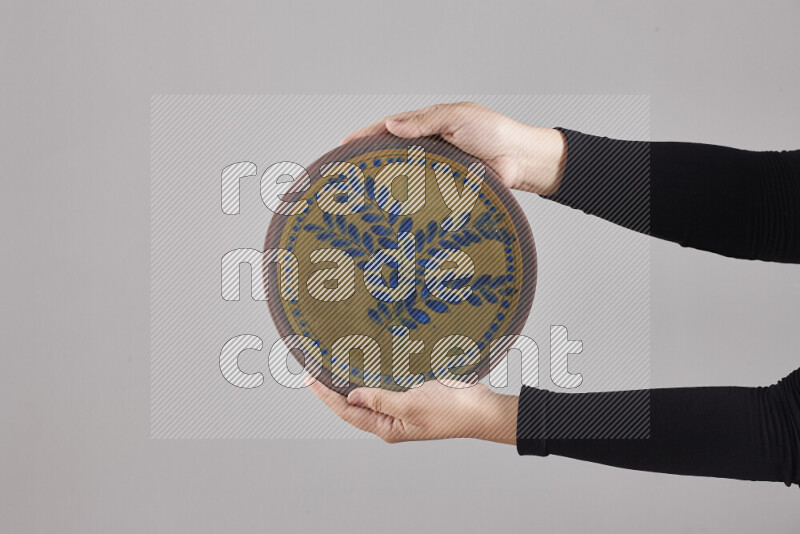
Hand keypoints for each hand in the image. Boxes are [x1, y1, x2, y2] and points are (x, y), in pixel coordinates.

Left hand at [307, 378, 518, 444]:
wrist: (481, 408)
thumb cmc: (451, 411)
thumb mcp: (411, 404)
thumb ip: (380, 399)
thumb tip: (352, 396)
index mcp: (388, 427)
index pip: (348, 411)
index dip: (327, 395)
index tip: (310, 378)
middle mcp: (391, 419)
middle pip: (353, 404)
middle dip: (333, 388)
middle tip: (314, 368)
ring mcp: (401, 407)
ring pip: (368, 393)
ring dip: (351, 380)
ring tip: (332, 365)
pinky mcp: (413, 394)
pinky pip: (385, 384)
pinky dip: (372, 374)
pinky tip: (365, 362)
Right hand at [340, 102, 566, 194]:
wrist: (522, 160)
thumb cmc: (494, 132)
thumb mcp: (457, 117)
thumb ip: (425, 121)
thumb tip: (392, 126)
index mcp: (428, 127)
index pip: (390, 129)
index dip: (366, 136)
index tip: (343, 145)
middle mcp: (428, 151)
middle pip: (392, 156)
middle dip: (369, 165)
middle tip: (346, 175)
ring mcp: (435, 173)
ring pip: (404, 180)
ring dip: (385, 188)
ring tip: (362, 197)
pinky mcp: (446, 194)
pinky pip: (422, 198)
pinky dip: (407, 205)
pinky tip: (393, 213)